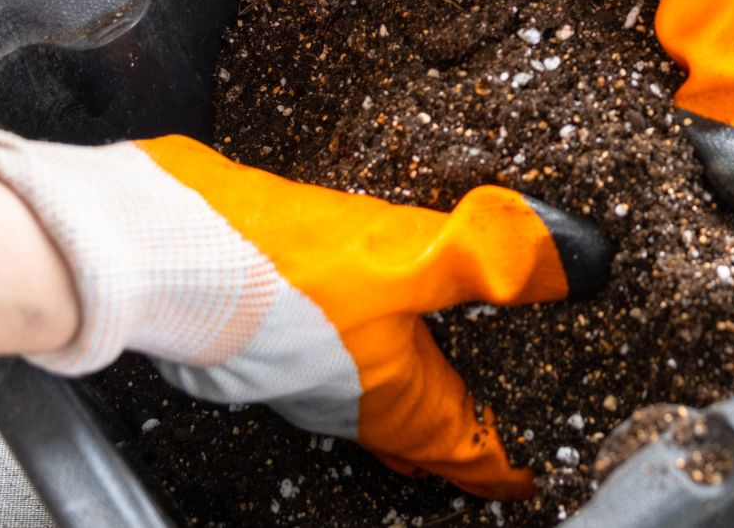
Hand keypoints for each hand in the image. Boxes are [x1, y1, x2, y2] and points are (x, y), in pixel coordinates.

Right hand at [0, 120, 612, 498]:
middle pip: (420, 433)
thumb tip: (572, 264)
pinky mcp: (268, 333)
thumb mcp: (409, 257)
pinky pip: (335, 359)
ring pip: (374, 399)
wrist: (160, 252)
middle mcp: (350, 400)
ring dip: (411, 393)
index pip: (465, 451)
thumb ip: (491, 259)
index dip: (503, 465)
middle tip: (491, 436)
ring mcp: (304, 372)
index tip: (529, 480)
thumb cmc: (281, 271)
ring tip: (442, 382)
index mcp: (395, 398)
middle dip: (458, 436)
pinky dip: (366, 352)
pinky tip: (365, 319)